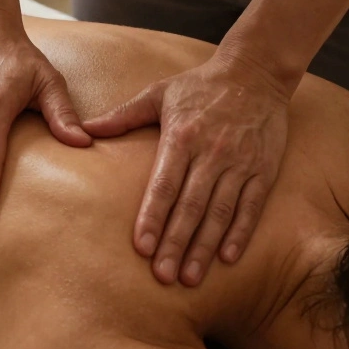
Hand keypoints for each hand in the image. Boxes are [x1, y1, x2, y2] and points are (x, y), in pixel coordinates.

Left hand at [82, 53, 288, 285]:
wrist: (256, 71)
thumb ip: (122, 115)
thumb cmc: (200, 85)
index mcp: (182, 136)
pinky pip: (252, 207)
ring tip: (190, 278)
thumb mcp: (158, 93)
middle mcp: (211, 152)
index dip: (152, 217)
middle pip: (190, 206)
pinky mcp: (265, 169)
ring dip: (204, 247)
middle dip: (176, 244)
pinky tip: (227, 258)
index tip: (141, 247)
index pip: (164, 185)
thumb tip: (83, 130)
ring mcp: (240, 163)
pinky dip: (240, 233)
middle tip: (163, 276)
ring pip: (220, 212)